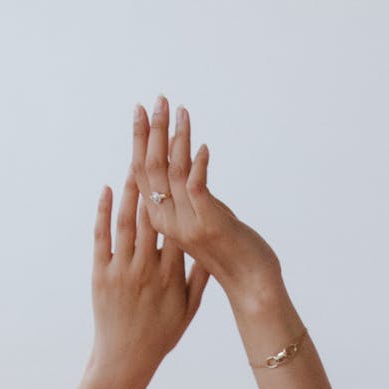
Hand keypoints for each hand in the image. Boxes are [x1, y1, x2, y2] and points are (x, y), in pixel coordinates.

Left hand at [86, 167, 209, 388]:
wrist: (125, 360)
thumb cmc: (161, 335)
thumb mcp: (190, 309)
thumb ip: (199, 277)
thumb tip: (209, 248)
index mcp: (172, 273)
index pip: (179, 225)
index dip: (184, 197)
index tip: (188, 167)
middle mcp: (148, 267)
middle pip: (155, 213)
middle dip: (158, 180)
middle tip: (160, 147)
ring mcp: (122, 269)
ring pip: (129, 221)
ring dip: (134, 187)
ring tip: (136, 158)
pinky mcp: (100, 274)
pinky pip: (102, 237)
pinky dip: (104, 212)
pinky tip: (107, 188)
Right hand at [131, 96, 283, 309]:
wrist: (250, 287)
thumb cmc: (228, 257)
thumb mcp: (201, 223)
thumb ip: (190, 202)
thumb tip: (189, 169)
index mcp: (161, 220)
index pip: (142, 172)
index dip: (139, 141)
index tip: (140, 114)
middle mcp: (167, 221)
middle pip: (151, 167)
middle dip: (151, 130)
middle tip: (154, 100)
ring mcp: (186, 223)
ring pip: (172, 172)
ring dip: (176, 138)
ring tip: (178, 110)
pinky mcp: (208, 225)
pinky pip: (198, 188)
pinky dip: (200, 165)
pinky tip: (203, 146)